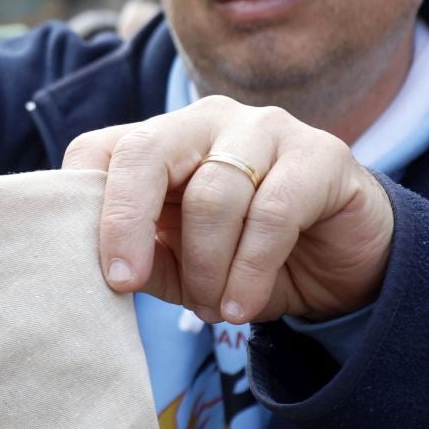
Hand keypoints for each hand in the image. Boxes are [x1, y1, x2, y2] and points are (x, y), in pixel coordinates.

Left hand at [61, 95, 395, 322]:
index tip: (99, 268)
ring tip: (212, 307)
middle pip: (145, 151)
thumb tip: (98, 268)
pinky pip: (271, 213)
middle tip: (125, 282)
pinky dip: (249, 270)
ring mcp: (266, 129)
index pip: (99, 150)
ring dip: (205, 266)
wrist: (342, 267)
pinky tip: (240, 305)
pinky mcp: (321, 155)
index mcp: (163, 141)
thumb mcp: (180, 268)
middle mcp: (208, 121)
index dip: (86, 207)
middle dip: (126, 223)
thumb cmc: (245, 260)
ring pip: (212, 194)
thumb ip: (141, 257)